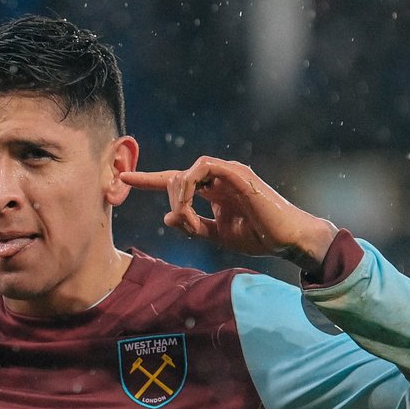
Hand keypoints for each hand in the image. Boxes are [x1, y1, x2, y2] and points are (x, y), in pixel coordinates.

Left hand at [121, 157, 336, 273]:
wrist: (286, 240)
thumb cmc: (257, 237)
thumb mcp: (216, 236)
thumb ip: (191, 227)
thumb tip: (166, 217)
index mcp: (212, 191)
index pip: (175, 181)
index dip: (148, 180)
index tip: (123, 179)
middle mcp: (218, 178)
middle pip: (177, 177)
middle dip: (168, 197)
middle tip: (181, 220)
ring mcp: (228, 173)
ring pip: (188, 170)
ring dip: (179, 194)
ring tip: (186, 213)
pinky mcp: (238, 173)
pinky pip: (204, 168)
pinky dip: (191, 185)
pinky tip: (190, 204)